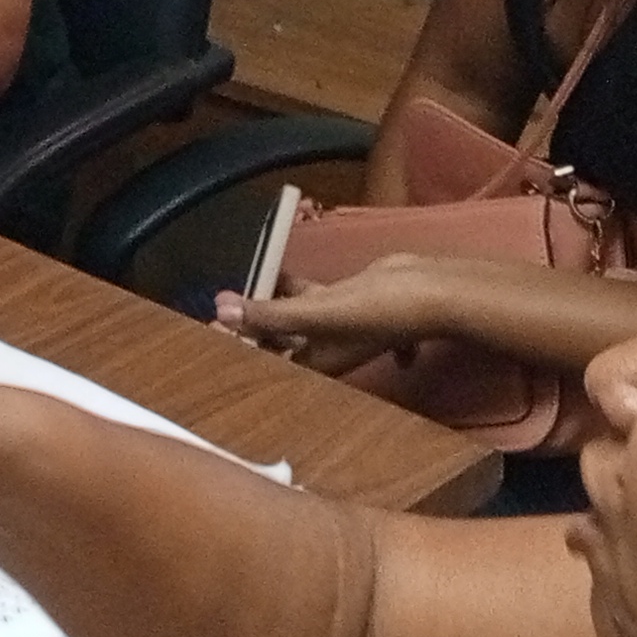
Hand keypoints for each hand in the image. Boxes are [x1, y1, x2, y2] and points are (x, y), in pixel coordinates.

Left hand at [213, 258, 453, 375]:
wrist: (429, 290)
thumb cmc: (375, 311)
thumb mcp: (316, 313)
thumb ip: (268, 314)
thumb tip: (221, 313)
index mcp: (316, 363)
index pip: (266, 361)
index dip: (238, 348)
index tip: (208, 329)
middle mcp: (323, 349)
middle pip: (275, 339)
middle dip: (248, 324)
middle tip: (218, 303)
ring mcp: (335, 323)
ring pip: (291, 314)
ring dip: (268, 302)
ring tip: (239, 283)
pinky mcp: (345, 298)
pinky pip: (309, 295)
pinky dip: (292, 287)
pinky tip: (277, 273)